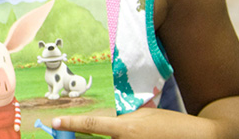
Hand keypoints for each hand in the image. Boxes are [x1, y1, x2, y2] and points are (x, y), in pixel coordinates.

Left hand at [52, 108, 219, 138]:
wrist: (197, 138)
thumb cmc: (170, 124)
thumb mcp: (142, 116)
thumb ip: (121, 121)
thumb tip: (106, 124)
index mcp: (125, 129)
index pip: (91, 125)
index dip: (70, 123)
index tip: (55, 122)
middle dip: (80, 137)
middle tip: (74, 131)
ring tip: (118, 133)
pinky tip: (127, 137)